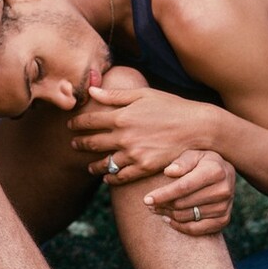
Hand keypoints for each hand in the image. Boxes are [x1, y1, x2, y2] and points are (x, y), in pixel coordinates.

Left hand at [68, 86, 214, 183]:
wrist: (196, 127)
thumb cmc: (171, 106)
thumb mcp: (143, 95)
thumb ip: (116, 94)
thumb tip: (92, 90)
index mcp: (121, 116)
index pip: (90, 121)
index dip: (77, 123)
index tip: (71, 125)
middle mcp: (124, 136)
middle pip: (92, 142)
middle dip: (80, 143)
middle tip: (73, 144)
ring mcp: (133, 154)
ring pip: (104, 163)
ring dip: (92, 165)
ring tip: (88, 166)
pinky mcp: (144, 167)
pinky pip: (121, 177)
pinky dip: (110, 178)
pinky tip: (107, 177)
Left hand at [144, 150, 234, 235]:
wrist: (225, 173)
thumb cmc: (203, 161)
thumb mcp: (193, 154)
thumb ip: (181, 161)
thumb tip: (169, 172)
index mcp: (215, 171)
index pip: (183, 187)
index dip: (163, 194)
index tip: (146, 199)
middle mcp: (222, 190)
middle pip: (183, 203)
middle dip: (162, 205)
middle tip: (148, 204)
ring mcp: (224, 207)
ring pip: (186, 216)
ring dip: (168, 214)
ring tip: (156, 209)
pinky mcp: (223, 219)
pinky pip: (196, 229)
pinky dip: (179, 226)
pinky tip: (168, 219)